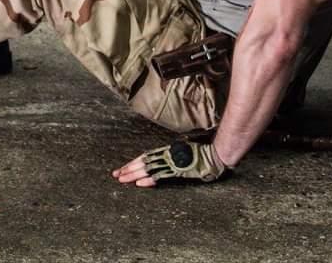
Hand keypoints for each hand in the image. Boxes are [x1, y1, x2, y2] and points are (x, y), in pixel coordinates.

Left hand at [112, 140, 231, 186]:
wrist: (216, 154)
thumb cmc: (203, 151)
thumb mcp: (185, 149)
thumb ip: (174, 152)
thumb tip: (168, 153)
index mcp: (167, 150)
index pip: (146, 156)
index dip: (133, 162)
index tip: (122, 168)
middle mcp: (167, 155)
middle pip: (144, 162)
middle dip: (128, 168)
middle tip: (115, 175)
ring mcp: (172, 163)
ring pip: (149, 169)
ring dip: (134, 174)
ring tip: (122, 179)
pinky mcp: (179, 171)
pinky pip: (161, 176)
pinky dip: (149, 179)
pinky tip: (139, 183)